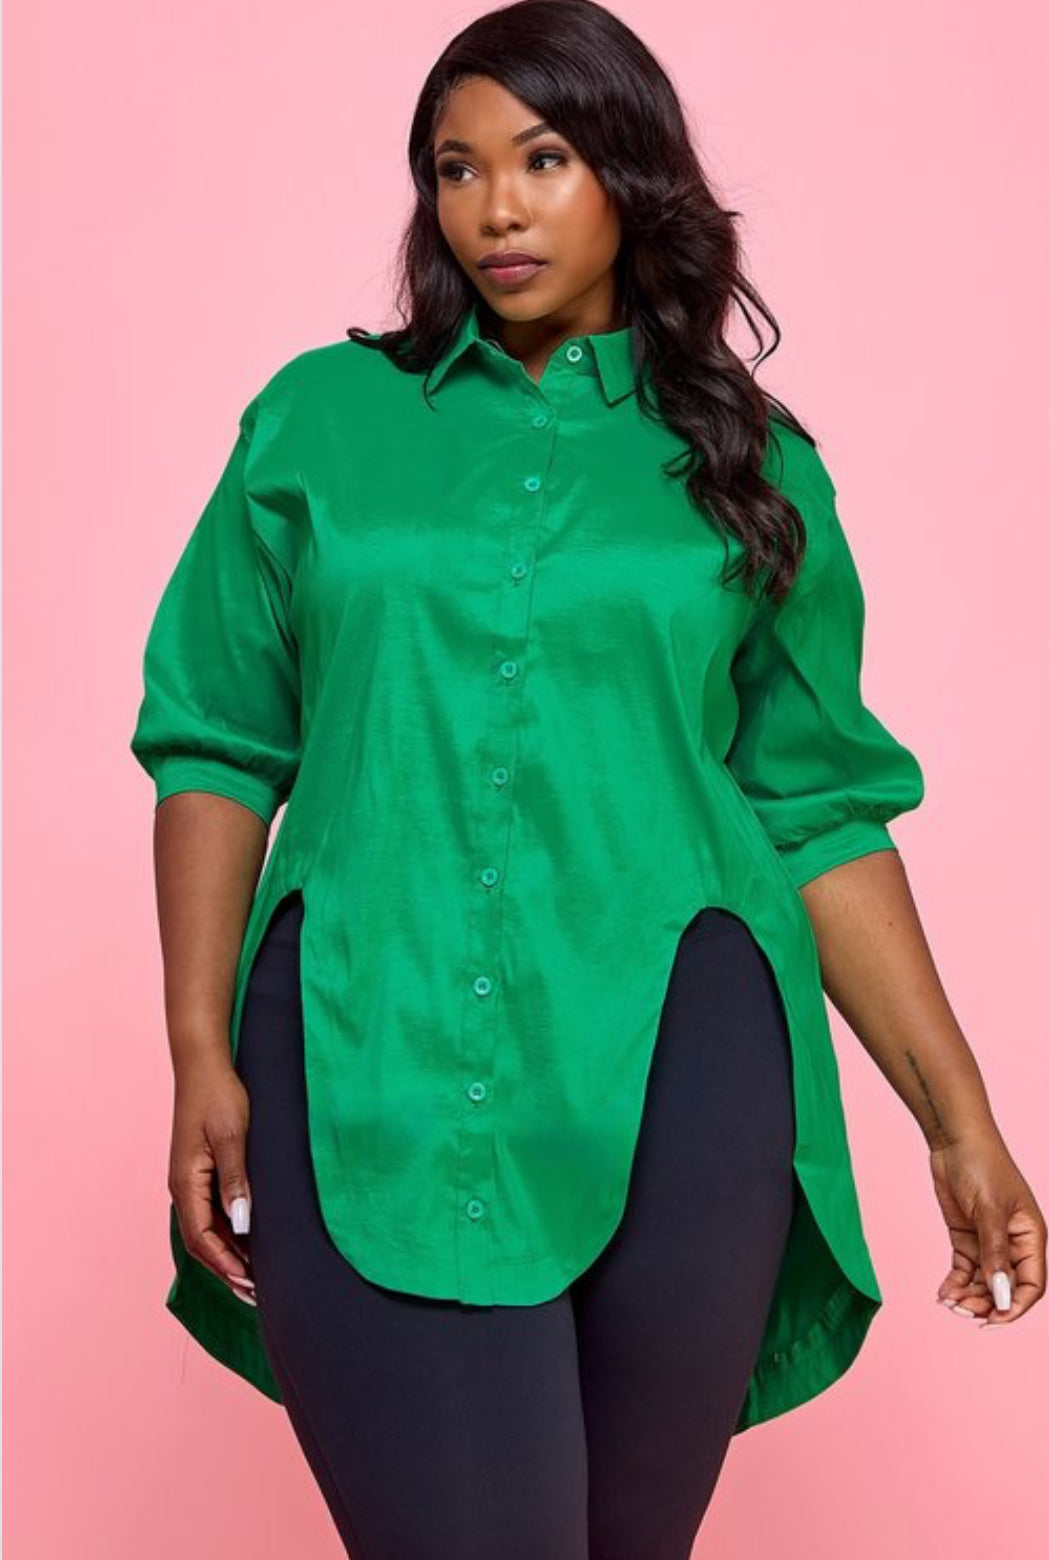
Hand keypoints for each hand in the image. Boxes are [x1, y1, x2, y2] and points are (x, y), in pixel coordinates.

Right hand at [168, 1056, 256, 1305]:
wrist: (203, 1064)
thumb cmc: (219, 1095)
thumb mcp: (232, 1136)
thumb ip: (236, 1180)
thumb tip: (242, 1225)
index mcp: (185, 1183)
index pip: (203, 1239)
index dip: (227, 1265)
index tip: (252, 1285)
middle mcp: (182, 1188)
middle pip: (202, 1242)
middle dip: (227, 1270)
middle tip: (258, 1294)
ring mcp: (189, 1181)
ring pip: (206, 1231)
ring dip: (229, 1255)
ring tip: (256, 1278)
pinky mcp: (199, 1172)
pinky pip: (211, 1213)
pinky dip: (228, 1234)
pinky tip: (249, 1242)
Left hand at [930, 1127, 1045, 1326]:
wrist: (955, 1141)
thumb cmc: (982, 1166)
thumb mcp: (990, 1211)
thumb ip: (994, 1254)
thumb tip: (1000, 1294)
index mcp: (1030, 1238)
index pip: (1031, 1285)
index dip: (1014, 1306)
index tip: (992, 1319)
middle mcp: (1013, 1244)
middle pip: (1004, 1288)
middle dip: (985, 1304)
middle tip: (960, 1311)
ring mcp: (988, 1242)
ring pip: (983, 1283)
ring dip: (968, 1297)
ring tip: (948, 1303)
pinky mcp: (966, 1238)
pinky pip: (964, 1270)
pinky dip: (955, 1284)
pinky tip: (943, 1293)